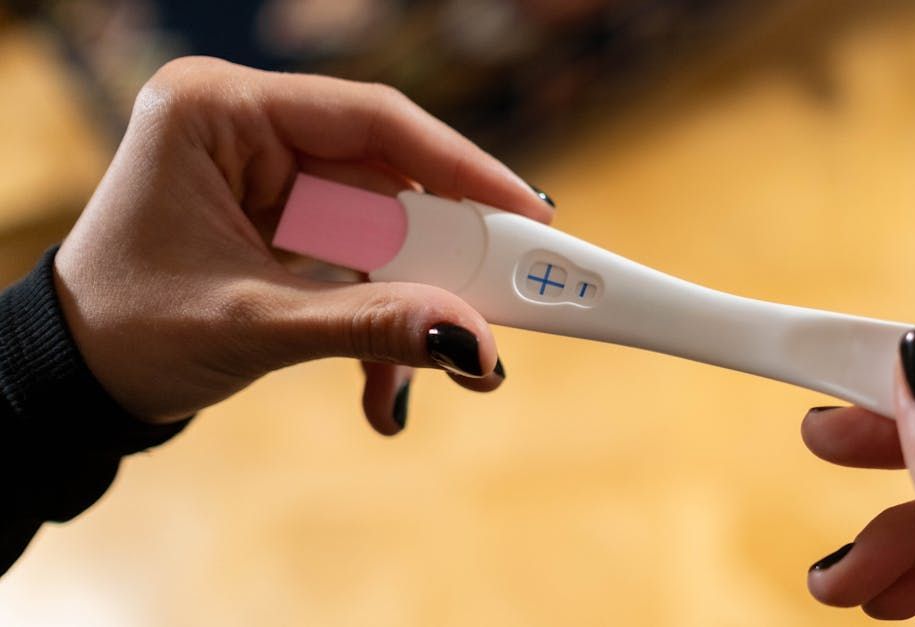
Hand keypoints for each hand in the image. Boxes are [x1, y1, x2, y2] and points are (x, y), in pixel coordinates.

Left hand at [53, 57, 554, 430]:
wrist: (75, 382)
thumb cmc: (127, 334)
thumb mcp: (255, 325)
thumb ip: (369, 326)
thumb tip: (471, 342)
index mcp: (216, 110)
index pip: (371, 119)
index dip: (461, 168)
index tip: (529, 213)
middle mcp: (247, 126)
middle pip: (389, 181)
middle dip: (444, 262)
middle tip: (505, 309)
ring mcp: (268, 171)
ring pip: (384, 230)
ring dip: (414, 307)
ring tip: (451, 375)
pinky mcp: (283, 215)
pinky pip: (361, 260)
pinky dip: (381, 321)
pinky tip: (386, 389)